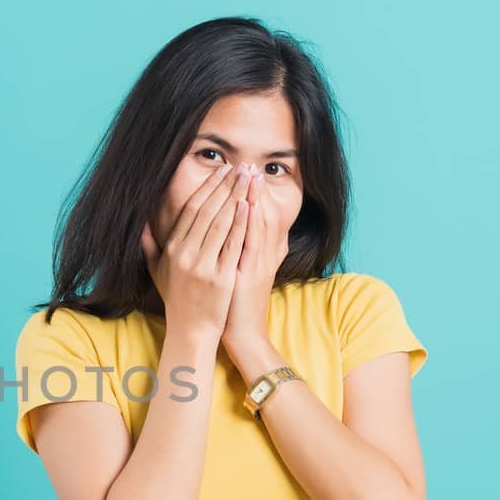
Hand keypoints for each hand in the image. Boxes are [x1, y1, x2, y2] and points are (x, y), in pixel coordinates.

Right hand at [140, 163, 254, 342]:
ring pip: (220, 224)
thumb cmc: (177, 299)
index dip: (207, 188)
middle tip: (240, 167)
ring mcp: (203, 266)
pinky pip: (232, 245)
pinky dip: (240, 224)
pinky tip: (249, 206)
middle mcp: (185, 255)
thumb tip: (141, 222)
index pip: (191, 210)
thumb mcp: (157, 271)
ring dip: (236, 198)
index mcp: (172, 250)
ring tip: (248, 179)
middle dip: (225, 187)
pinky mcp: (220, 278)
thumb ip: (149, 245)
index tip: (222, 171)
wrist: (191, 331)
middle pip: (207, 212)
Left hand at [222, 168, 294, 358]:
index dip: (252, 193)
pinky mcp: (251, 276)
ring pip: (260, 225)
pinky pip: (251, 246)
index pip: (257, 215)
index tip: (243, 172)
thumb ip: (240, 251)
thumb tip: (236, 234)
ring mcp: (258, 264)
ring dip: (255, 199)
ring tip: (250, 176)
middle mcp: (262, 255)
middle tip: (249, 165)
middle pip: (261, 214)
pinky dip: (250, 225)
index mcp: (258, 253)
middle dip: (254, 190)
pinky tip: (247, 206)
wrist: (243, 334)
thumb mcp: (243, 273)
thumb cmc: (236, 303)